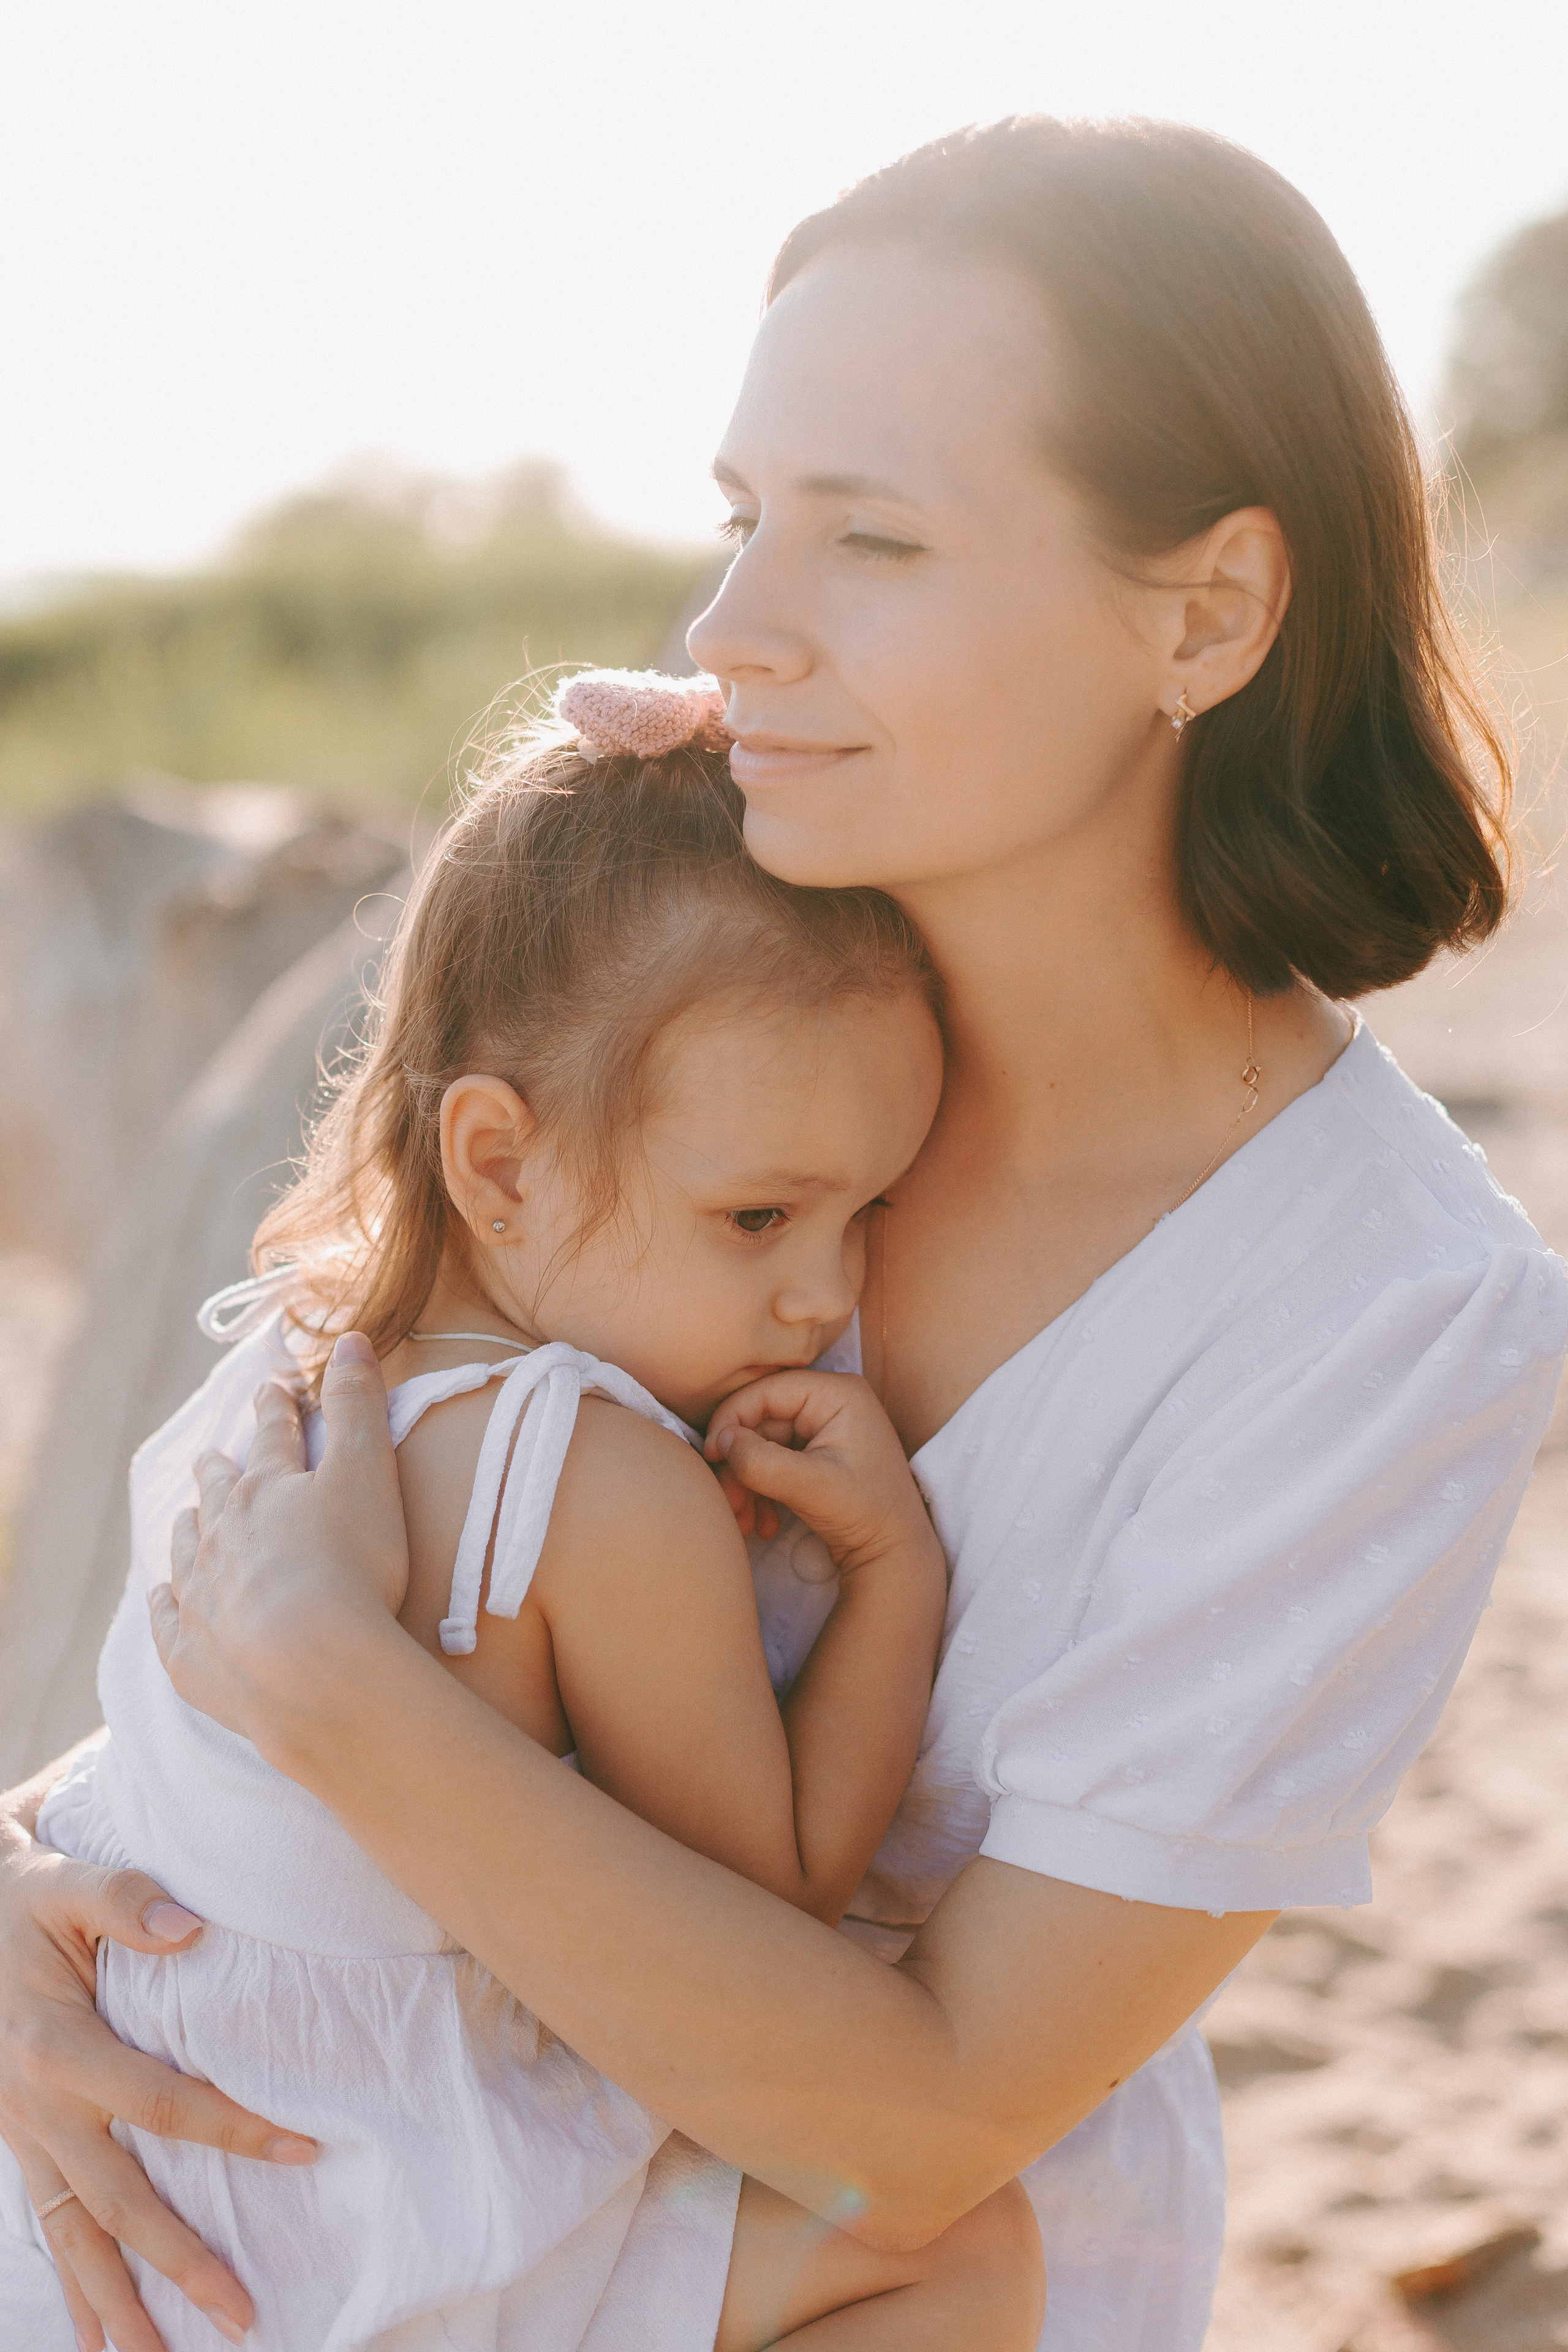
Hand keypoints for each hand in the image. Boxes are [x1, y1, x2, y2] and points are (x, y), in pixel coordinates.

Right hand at [0, 1821, 314, 2351]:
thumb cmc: (26, 1901)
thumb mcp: (68, 1884)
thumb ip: (126, 1900)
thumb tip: (190, 1928)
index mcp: (60, 2049)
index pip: (165, 2105)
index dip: (235, 2128)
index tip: (303, 2150)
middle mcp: (40, 2109)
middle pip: (121, 2202)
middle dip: (180, 2262)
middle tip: (242, 2314)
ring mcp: (24, 2136)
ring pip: (76, 2236)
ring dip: (117, 2303)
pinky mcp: (19, 2145)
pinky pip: (47, 2225)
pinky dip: (71, 2284)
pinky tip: (93, 2336)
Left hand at [150, 1333, 409, 1761]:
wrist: (309, 1669)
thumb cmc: (351, 1567)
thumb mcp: (368, 1473)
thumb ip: (359, 1405)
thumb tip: (349, 1339)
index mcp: (267, 1489)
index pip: (274, 1436)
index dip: (276, 1409)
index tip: (270, 1390)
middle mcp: (222, 1535)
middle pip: (217, 1491)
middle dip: (219, 1468)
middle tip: (214, 1456)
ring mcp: (200, 1596)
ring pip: (186, 1549)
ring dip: (190, 1529)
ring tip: (188, 1518)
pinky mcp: (190, 1657)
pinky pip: (167, 1623)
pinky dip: (164, 1605)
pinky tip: (162, 1599)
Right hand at [704, 1372, 941, 1577]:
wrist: (894, 1555)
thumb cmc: (866, 1514)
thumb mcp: (812, 1487)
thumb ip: (762, 1461)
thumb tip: (719, 1442)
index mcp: (837, 1394)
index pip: (766, 1393)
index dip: (731, 1421)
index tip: (710, 1458)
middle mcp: (830, 1403)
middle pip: (760, 1422)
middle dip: (739, 1465)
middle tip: (727, 1503)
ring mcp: (823, 1430)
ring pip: (762, 1446)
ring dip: (746, 1485)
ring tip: (742, 1522)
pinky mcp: (816, 1455)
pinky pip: (774, 1463)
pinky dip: (761, 1492)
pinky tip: (762, 1525)